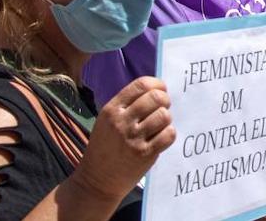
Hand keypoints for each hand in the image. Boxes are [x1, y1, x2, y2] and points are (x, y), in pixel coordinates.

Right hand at [73, 77, 174, 202]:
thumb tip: (159, 90)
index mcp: (111, 110)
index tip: (161, 91)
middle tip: (162, 109)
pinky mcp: (144, 154)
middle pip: (156, 97)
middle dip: (165, 101)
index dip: (157, 85)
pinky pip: (169, 134)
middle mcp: (121, 122)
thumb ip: (128, 105)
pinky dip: (169, 134)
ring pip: (164, 115)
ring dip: (166, 120)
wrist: (96, 181)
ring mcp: (133, 138)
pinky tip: (160, 138)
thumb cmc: (106, 147)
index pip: (141, 85)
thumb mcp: (107, 121)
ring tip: (158, 127)